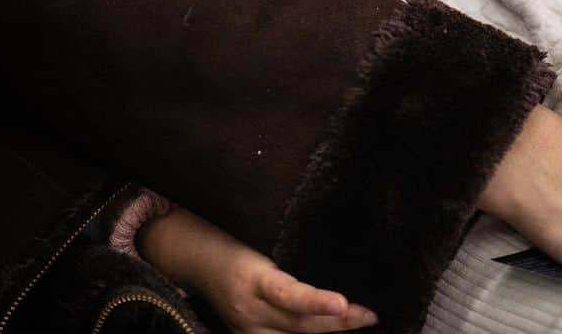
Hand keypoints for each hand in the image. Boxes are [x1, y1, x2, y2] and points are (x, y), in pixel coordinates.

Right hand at [137, 208, 377, 333]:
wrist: (192, 256)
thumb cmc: (230, 238)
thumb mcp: (256, 239)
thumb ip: (286, 254)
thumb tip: (327, 258)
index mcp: (252, 277)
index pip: (290, 294)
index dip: (317, 302)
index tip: (344, 303)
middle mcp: (249, 309)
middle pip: (299, 324)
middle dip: (337, 321)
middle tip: (370, 314)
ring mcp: (246, 327)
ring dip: (330, 333)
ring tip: (362, 323)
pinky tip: (333, 331)